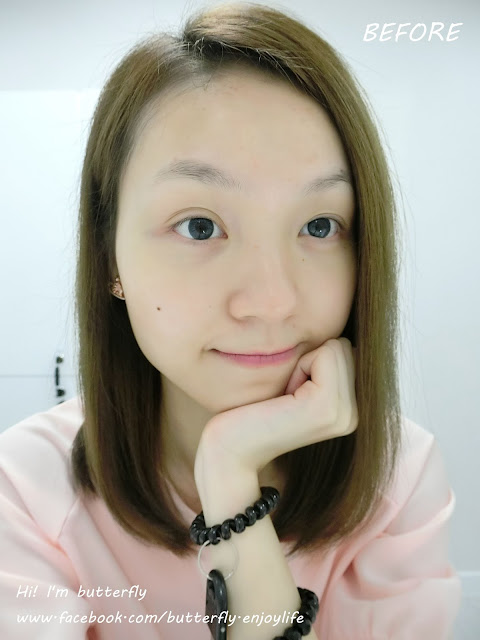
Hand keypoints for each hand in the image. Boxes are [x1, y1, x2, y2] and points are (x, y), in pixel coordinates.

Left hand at [197, 337, 357, 475]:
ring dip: (302, 363)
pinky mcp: (326, 407)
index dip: (311, 360)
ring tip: (283, 397)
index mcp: (349, 409)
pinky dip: (298, 367)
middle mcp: (353, 414)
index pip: (345, 349)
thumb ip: (320, 365)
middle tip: (284, 394)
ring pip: (336, 347)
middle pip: (344, 346)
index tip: (289, 391)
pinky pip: (325, 354)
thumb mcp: (293, 385)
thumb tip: (334, 335)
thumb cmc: (251, 412)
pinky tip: (283, 398)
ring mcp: (344, 414)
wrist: (230, 452)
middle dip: (308, 358)